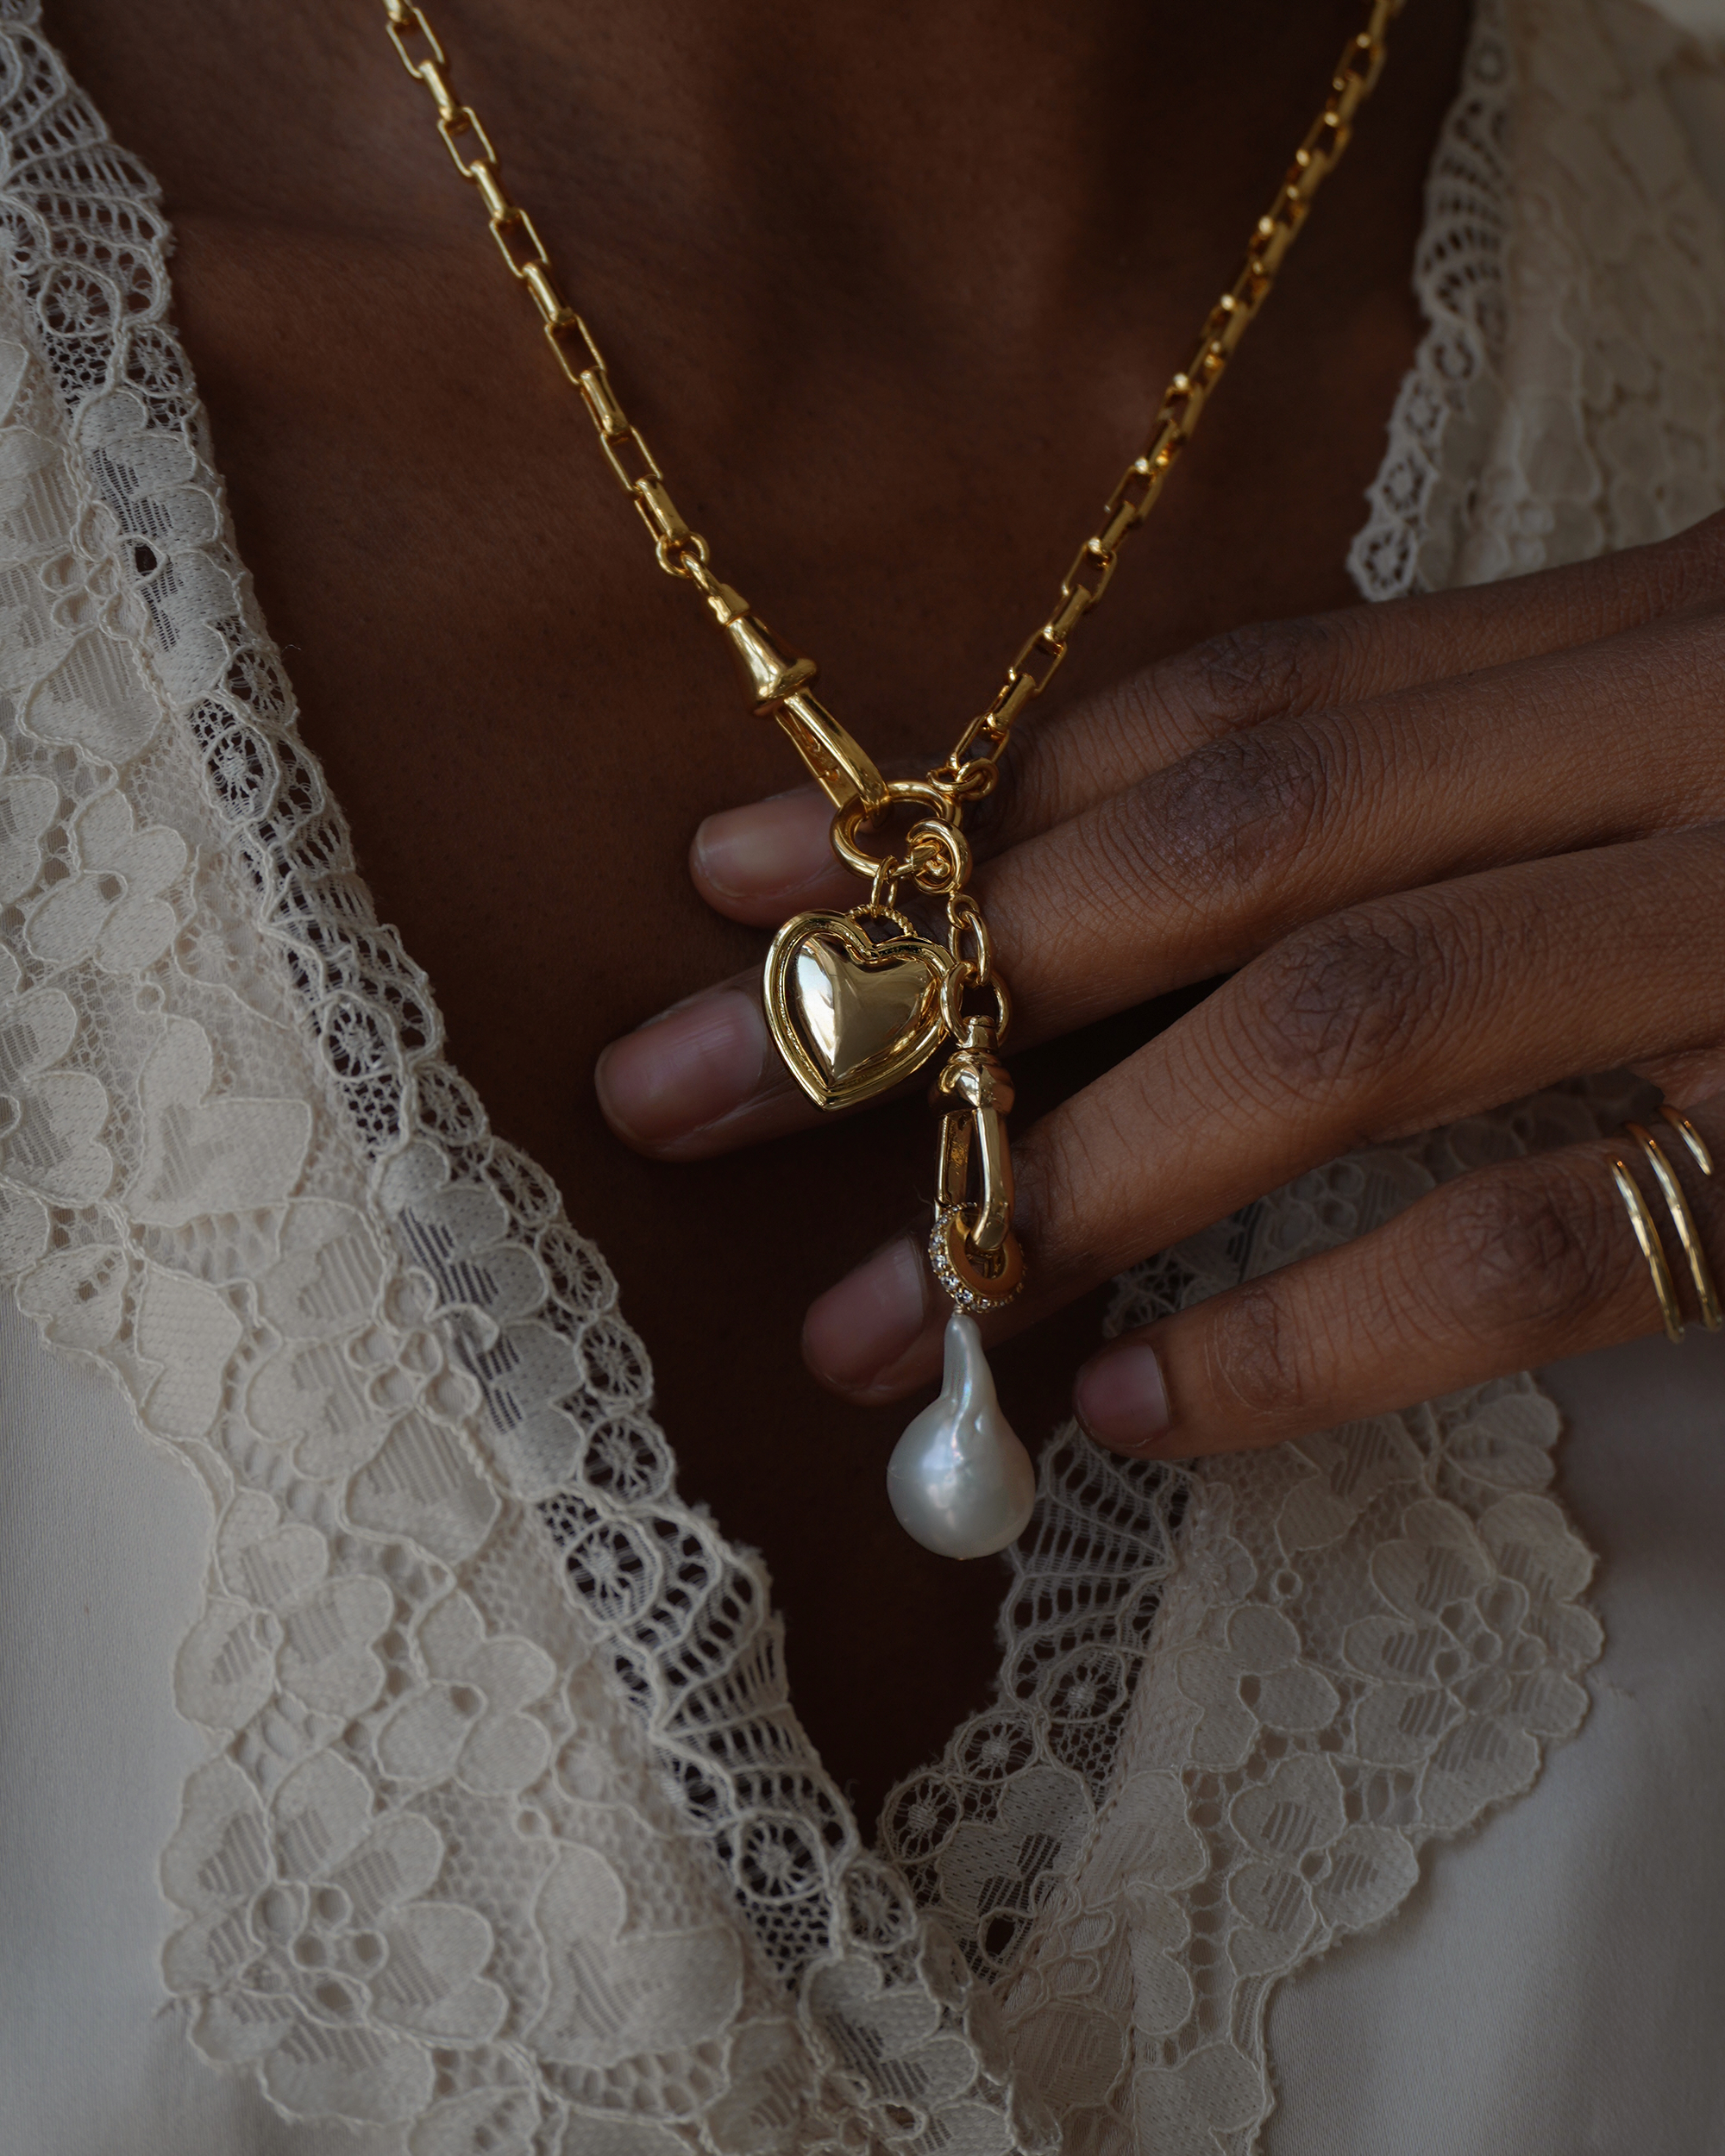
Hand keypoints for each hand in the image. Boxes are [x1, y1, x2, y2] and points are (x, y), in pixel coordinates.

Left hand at [595, 513, 1724, 1458]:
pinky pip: (1517, 1254)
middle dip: (925, 979)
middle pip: (1222, 843)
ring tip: (868, 1318)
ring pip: (1338, 1027)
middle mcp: (1662, 748)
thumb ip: (1449, 786)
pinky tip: (1131, 1404)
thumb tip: (1115, 892)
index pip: (1237, 706)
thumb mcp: (1664, 748)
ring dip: (1066, 1176)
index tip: (725, 874)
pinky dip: (1303, 1339)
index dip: (966, 794)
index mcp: (1619, 640)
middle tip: (679, 1096)